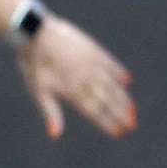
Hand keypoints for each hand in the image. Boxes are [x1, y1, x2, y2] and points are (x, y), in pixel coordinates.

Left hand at [18, 15, 136, 138]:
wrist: (36, 32)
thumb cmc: (33, 64)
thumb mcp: (38, 90)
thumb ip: (50, 112)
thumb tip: (54, 134)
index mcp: (73, 92)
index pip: (94, 112)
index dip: (107, 123)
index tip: (119, 133)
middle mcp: (86, 80)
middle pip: (107, 100)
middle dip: (120, 114)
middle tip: (132, 125)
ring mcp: (92, 64)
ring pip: (112, 85)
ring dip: (123, 98)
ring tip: (133, 110)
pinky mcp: (93, 50)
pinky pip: (110, 63)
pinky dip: (119, 72)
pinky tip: (127, 81)